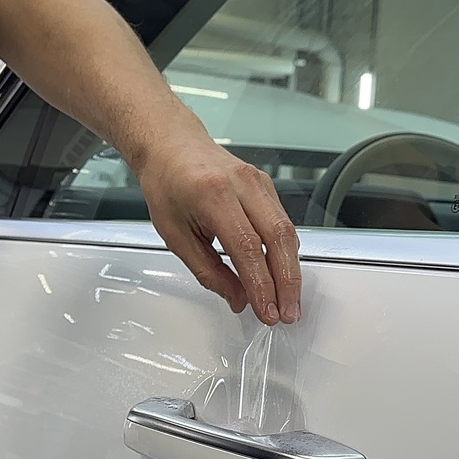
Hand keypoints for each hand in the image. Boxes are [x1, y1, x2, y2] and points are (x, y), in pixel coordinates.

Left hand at [138, 134, 300, 325]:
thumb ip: (208, 271)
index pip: (247, 247)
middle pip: (278, 238)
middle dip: (287, 282)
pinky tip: (283, 275)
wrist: (171, 145)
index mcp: (213, 194)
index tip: (266, 311)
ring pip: (287, 231)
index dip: (261, 284)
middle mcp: (242, 184)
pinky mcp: (267, 186)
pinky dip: (286, 253)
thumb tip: (238, 299)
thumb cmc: (167, 183)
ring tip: (288, 302)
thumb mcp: (175, 235)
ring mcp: (259, 182)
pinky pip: (283, 223)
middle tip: (288, 313)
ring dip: (291, 271)